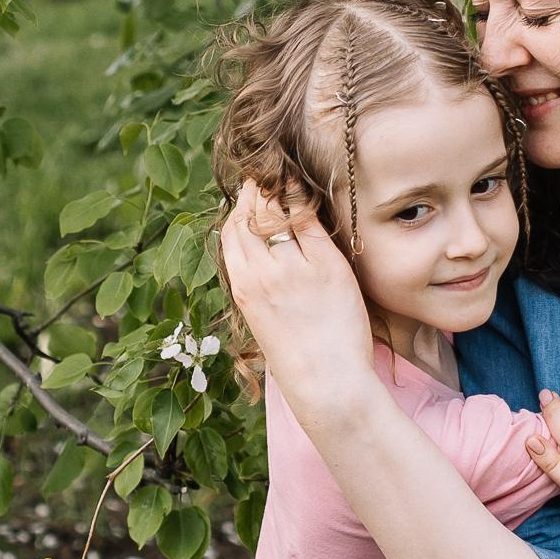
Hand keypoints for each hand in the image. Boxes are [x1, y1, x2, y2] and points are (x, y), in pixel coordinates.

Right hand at [215, 185, 377, 412]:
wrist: (326, 383)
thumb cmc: (296, 357)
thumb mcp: (262, 318)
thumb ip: (258, 283)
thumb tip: (261, 253)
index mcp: (242, 286)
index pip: (232, 231)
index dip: (240, 207)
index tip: (250, 192)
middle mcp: (262, 273)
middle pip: (253, 215)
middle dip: (258, 189)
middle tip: (269, 175)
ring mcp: (294, 268)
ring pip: (280, 212)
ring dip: (282, 189)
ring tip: (289, 177)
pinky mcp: (327, 267)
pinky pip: (312, 223)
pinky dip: (308, 204)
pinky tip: (310, 193)